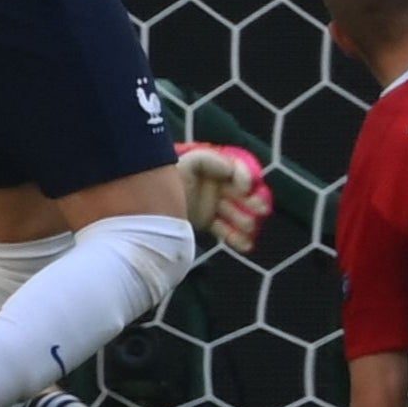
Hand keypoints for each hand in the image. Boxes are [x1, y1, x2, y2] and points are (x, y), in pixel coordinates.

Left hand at [175, 142, 272, 256]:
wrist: (147, 206)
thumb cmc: (168, 179)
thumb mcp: (188, 162)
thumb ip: (211, 160)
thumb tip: (231, 170)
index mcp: (214, 169)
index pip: (238, 171)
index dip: (246, 178)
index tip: (245, 189)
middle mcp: (216, 186)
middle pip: (242, 195)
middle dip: (253, 202)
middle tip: (261, 211)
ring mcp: (212, 205)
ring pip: (237, 215)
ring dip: (247, 222)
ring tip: (251, 229)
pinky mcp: (206, 222)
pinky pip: (226, 230)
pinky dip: (237, 238)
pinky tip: (246, 246)